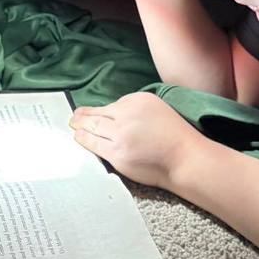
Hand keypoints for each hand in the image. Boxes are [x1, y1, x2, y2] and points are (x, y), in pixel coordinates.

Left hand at [69, 92, 200, 189]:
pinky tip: (78, 137)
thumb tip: (114, 116)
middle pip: (99, 114)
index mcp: (138, 100)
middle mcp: (127, 113)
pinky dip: (83, 139)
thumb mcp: (158, 110)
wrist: (185, 159)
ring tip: (73, 125)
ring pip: (93, 127)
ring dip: (79, 126)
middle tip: (73, 116)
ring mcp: (120, 134)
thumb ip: (136, 110)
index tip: (92, 111)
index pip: (113, 105)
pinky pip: (94, 144)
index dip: (100, 110)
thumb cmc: (176, 138)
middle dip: (83, 115)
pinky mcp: (117, 153)